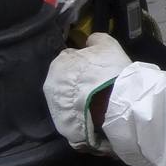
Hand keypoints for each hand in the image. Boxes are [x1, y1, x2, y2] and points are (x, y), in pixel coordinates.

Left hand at [43, 32, 131, 153]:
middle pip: (66, 79)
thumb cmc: (109, 71)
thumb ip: (94, 40)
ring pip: (67, 98)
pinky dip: (81, 113)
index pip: (69, 57)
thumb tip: (90, 42)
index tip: (97, 65)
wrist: (114, 105)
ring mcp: (54, 107)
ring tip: (98, 99)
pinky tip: (96, 112)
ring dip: (79, 97)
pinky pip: (73, 115)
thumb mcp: (107, 44)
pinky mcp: (63, 125)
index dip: (84, 60)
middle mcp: (50, 84)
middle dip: (78, 79)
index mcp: (58, 63)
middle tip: (98, 82)